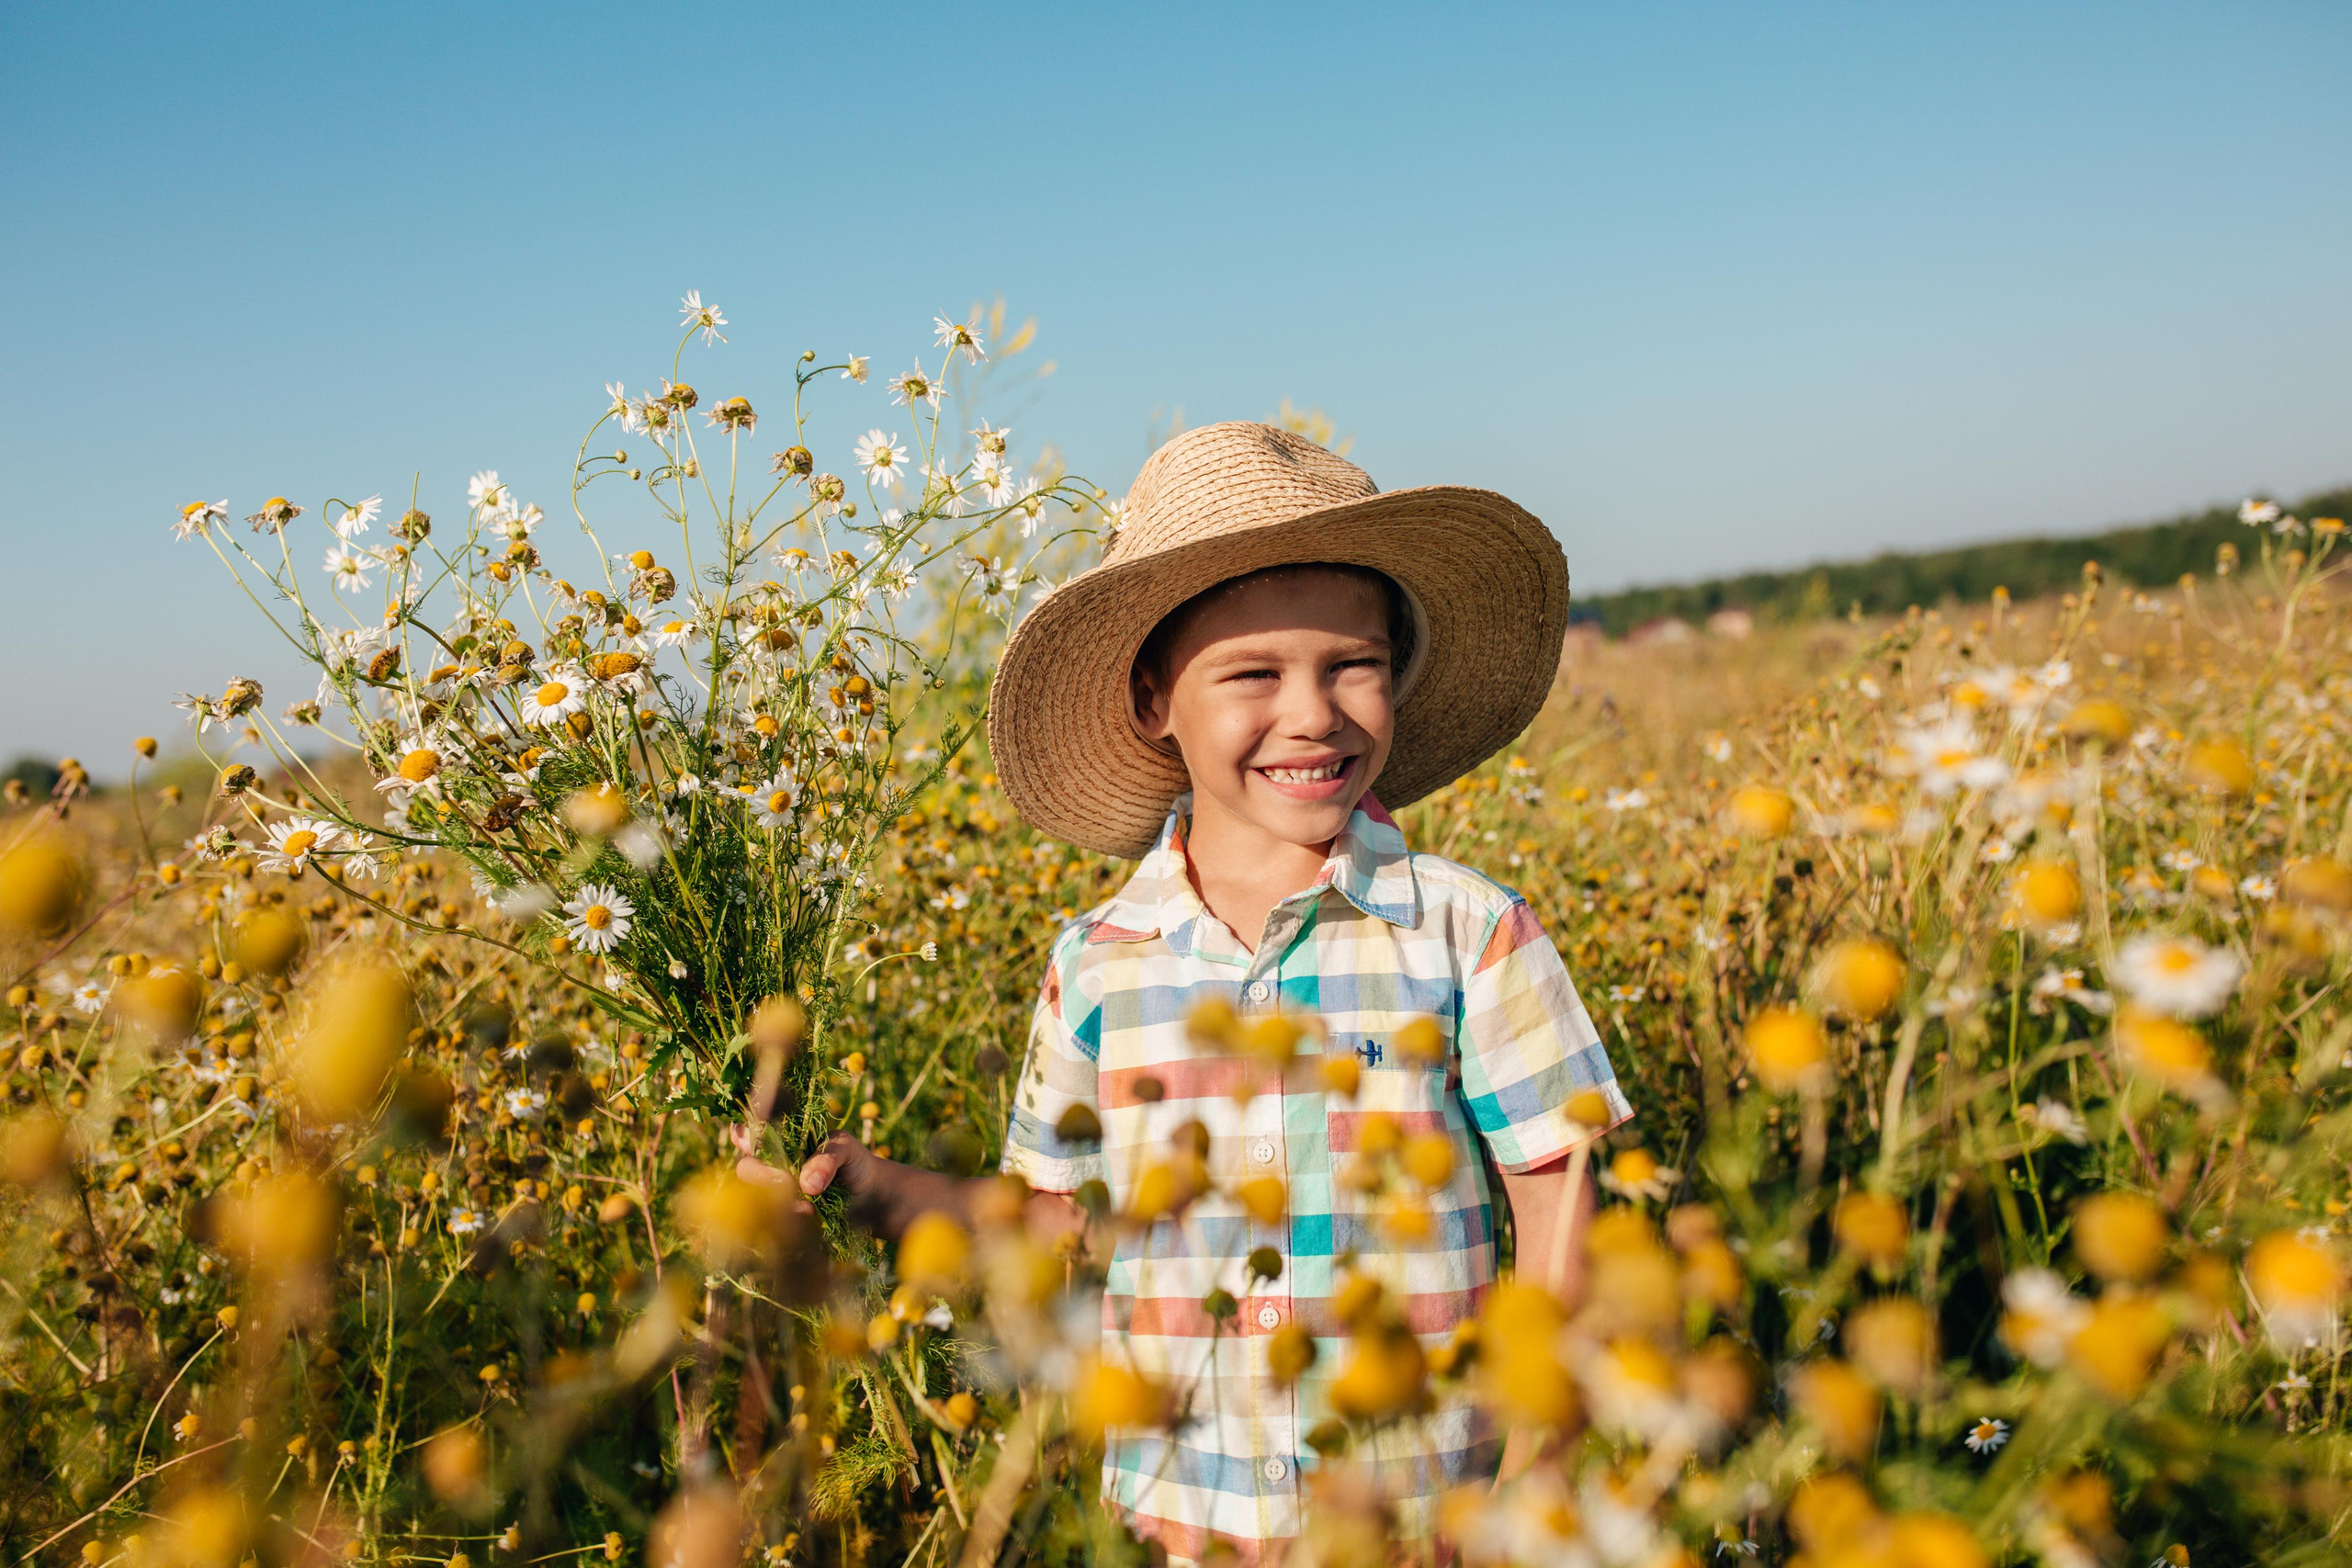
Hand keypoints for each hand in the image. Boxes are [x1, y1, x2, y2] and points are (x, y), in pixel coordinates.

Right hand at [734, 1128, 926, 1238]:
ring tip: (808, 1206)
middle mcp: (771, 1166)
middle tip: (786, 1182)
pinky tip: (809, 1216)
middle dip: (762, 1175)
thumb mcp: (846, 1148)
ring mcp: (776, 1195)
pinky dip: (789, 1219)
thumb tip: (808, 1185)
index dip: (743, 1136)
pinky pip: (774, 1222)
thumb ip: (827, 1157)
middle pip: (746, 1169)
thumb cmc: (854, 1162)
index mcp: (781, 1140)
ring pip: (756, 1200)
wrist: (872, 1195)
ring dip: (776, 1202)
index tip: (751, 1142)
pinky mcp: (785, 1218)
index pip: (748, 1133)